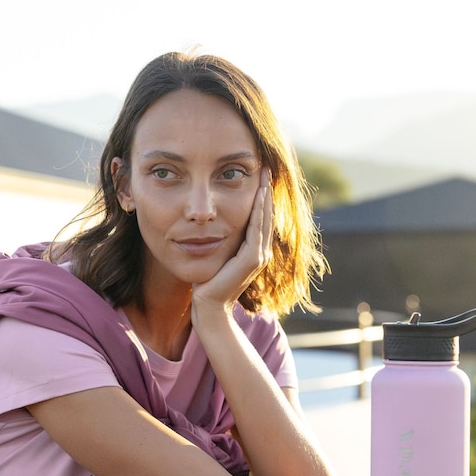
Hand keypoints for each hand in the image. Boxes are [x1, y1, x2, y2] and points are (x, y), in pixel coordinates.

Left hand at [191, 167, 273, 314]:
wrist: (209, 307)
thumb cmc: (208, 283)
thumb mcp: (217, 255)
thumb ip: (222, 241)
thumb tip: (213, 223)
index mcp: (254, 252)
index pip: (261, 219)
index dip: (261, 198)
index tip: (259, 176)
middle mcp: (261, 253)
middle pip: (267, 216)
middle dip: (266, 191)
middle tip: (266, 168)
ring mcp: (259, 257)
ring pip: (264, 220)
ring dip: (265, 197)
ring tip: (265, 176)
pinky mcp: (252, 260)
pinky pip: (257, 230)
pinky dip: (259, 212)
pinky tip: (259, 195)